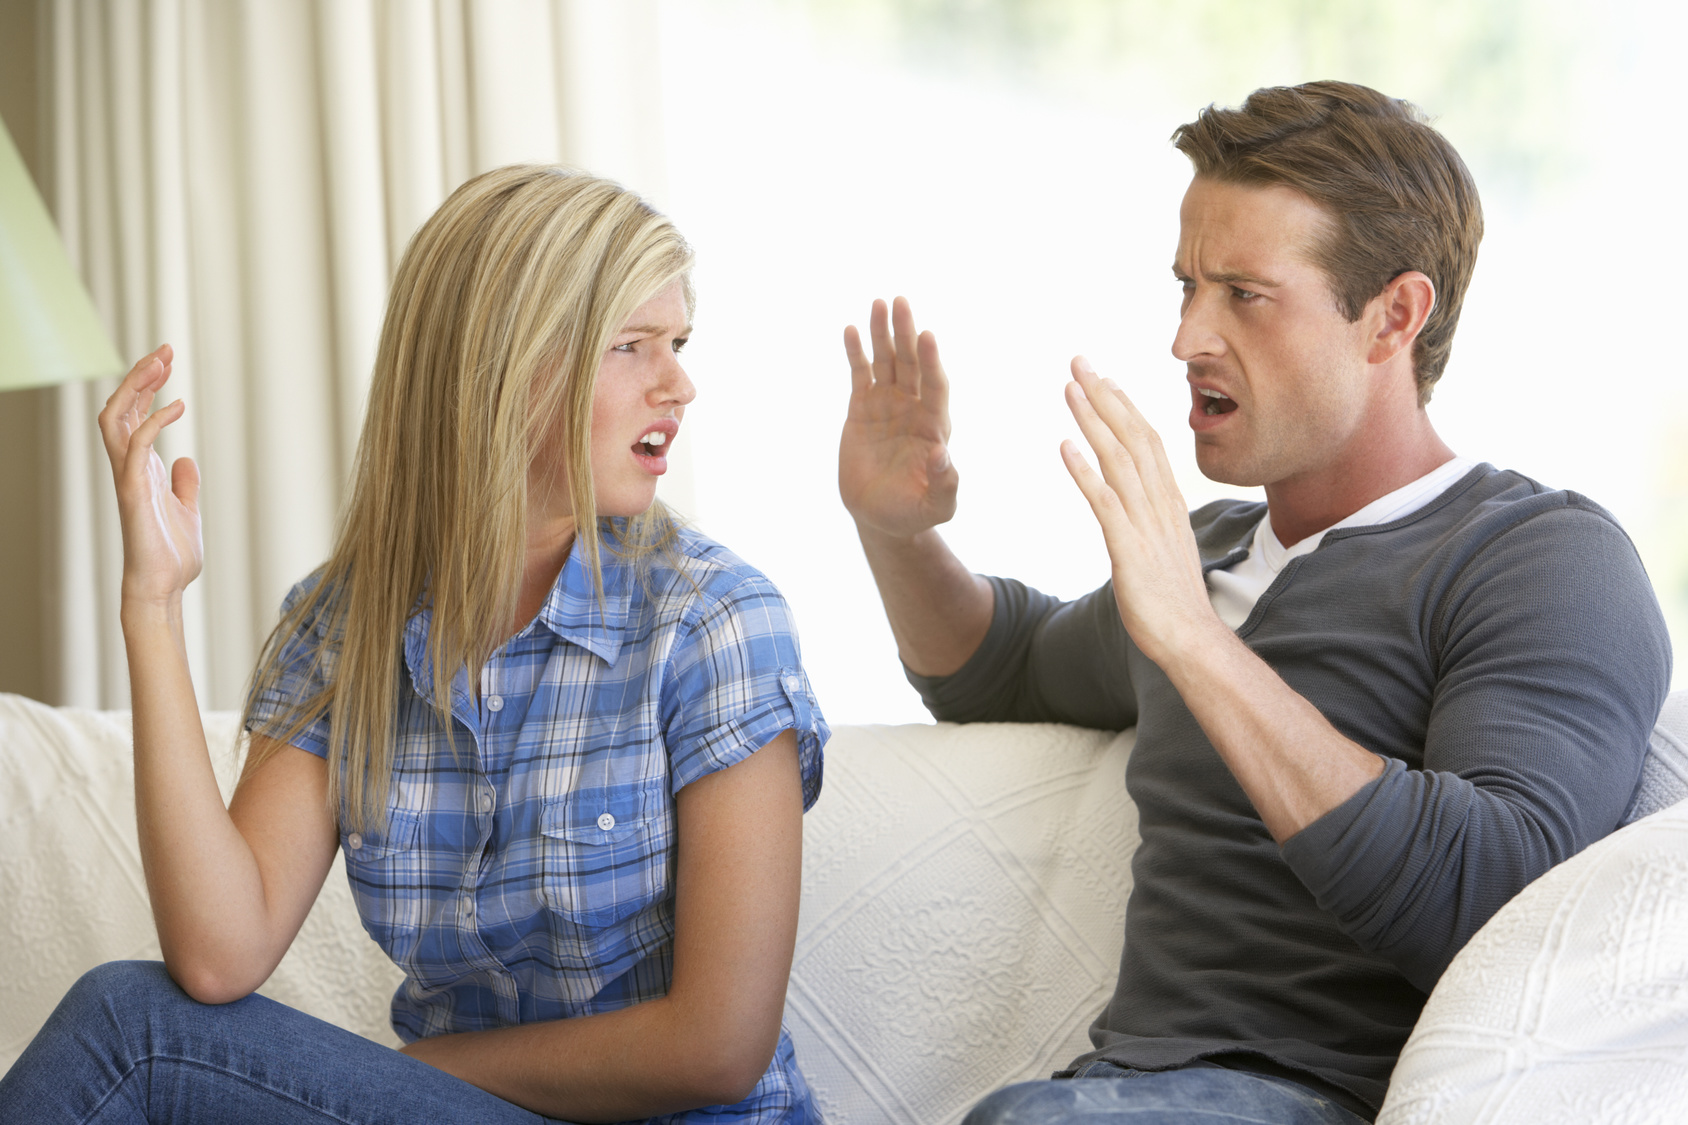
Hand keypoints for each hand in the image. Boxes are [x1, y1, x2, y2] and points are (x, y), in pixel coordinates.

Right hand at [97, 345, 202, 610]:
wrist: (163, 587)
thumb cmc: (171, 555)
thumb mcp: (186, 510)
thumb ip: (184, 484)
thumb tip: (185, 460)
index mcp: (142, 468)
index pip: (135, 415)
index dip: (146, 386)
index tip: (166, 360)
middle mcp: (130, 467)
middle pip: (122, 408)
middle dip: (140, 376)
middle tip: (165, 349)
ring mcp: (129, 477)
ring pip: (117, 419)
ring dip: (137, 388)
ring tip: (161, 362)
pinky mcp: (134, 491)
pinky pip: (137, 446)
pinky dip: (154, 422)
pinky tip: (178, 407)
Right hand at [838, 297, 958, 538]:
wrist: (879, 517)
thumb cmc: (913, 513)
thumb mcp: (937, 506)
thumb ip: (945, 483)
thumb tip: (941, 453)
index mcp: (934, 426)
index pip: (935, 385)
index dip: (931, 361)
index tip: (927, 336)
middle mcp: (913, 407)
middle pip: (911, 363)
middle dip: (906, 333)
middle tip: (900, 302)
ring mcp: (887, 404)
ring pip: (887, 361)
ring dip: (882, 333)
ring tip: (878, 303)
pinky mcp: (862, 408)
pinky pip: (860, 374)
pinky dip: (856, 352)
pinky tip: (850, 330)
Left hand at [1059, 357, 1218, 667]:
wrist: (1191, 639)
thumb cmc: (1172, 599)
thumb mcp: (1161, 547)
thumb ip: (1148, 519)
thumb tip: (1133, 504)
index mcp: (1167, 501)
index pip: (1146, 440)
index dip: (1123, 406)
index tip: (1103, 377)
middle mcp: (1159, 503)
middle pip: (1133, 436)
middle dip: (1105, 396)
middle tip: (1079, 361)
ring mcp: (1146, 524)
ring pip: (1119, 459)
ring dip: (1092, 420)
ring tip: (1069, 388)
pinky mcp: (1130, 549)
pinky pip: (1105, 503)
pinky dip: (1085, 472)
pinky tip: (1064, 447)